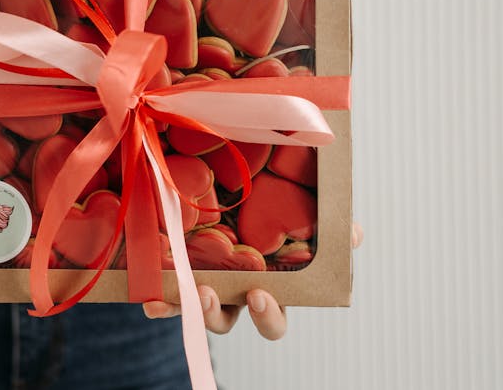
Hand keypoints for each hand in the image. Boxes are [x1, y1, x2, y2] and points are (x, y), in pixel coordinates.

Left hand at [143, 223, 363, 339]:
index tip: (260, 295)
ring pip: (200, 310)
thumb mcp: (300, 208)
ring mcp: (205, 282)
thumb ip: (326, 222)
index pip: (274, 315)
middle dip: (223, 315)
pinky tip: (149, 301)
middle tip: (228, 293)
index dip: (268, 314)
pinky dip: (160, 301)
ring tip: (195, 288)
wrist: (221, 182)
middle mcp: (233, 290)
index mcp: (266, 283)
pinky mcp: (179, 272)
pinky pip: (168, 293)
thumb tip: (353, 232)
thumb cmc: (271, 204)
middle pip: (233, 320)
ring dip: (196, 307)